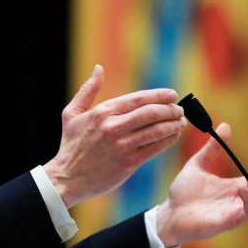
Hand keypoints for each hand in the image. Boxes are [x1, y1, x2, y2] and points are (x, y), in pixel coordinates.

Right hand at [43, 64, 185, 207]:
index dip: (159, 95)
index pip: (138, 99)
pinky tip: (173, 136)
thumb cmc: (70, 145)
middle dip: (170, 109)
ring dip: (173, 124)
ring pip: (156, 130)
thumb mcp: (72, 114)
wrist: (67, 178)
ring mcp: (122, 145)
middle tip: (179, 109)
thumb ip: (87, 90)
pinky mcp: (128, 163)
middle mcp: (113, 127)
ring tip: (181, 122)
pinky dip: (168, 140)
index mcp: (103, 112)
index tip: (171, 95)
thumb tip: (98, 68)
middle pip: (151, 112)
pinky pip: (154, 148)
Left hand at [155, 122, 247, 247]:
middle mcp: (239, 199)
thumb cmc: (184, 192)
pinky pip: (245, 213)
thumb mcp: (198, 164)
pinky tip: (242, 188)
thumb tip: (225, 126)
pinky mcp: (228, 222)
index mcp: (235, 186)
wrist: (170, 212)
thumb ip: (212, 148)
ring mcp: (235, 211)